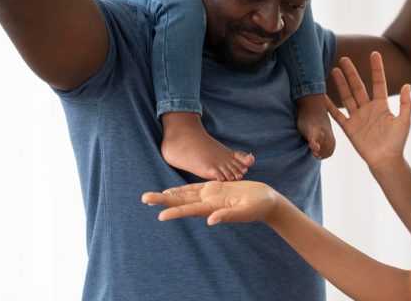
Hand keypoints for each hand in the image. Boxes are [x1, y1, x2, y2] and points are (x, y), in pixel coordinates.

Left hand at [142, 180, 279, 224]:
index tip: (160, 215)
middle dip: (163, 200)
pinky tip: (170, 191)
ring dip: (168, 196)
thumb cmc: (258, 206)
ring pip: (184, 195)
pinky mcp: (214, 189)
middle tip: (144, 198)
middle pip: (181, 202)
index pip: (190, 210)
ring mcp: (210, 196)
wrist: (266, 201)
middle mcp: (207, 203)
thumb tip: (211, 221)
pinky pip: (194, 189)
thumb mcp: (246, 211)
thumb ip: (229, 215)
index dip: (176, 212)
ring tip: (150, 197)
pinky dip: (181, 190)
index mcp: (213, 209)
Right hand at [325, 52, 410, 170]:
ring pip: (347, 96)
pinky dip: (330, 106)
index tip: (374, 54)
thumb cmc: (397, 142)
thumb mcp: (404, 121)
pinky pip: (337, 114)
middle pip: (358, 87)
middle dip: (352, 73)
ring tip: (335, 70)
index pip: (378, 83)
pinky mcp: (349, 128)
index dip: (377, 68)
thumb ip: (406, 104)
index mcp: (382, 105)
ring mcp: (358, 117)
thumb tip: (407, 85)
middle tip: (344, 58)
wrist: (386, 160)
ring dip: (341, 84)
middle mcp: (368, 108)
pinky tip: (323, 95)